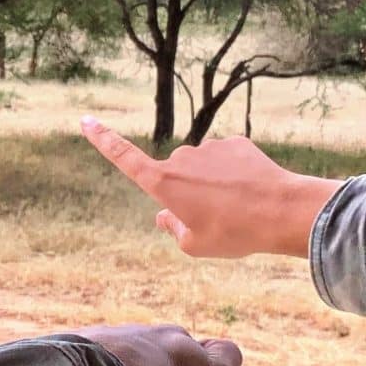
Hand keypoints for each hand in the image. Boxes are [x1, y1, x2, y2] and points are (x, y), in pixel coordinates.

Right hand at [79, 120, 338, 259]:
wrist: (280, 211)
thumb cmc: (234, 233)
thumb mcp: (195, 245)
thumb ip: (172, 229)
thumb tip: (163, 215)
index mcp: (163, 183)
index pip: (123, 157)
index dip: (103, 139)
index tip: (86, 120)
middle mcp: (180, 158)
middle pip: (174, 177)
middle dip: (186, 194)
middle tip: (213, 220)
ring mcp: (208, 147)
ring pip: (202, 169)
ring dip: (212, 185)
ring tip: (237, 208)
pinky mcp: (234, 142)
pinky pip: (225, 160)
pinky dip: (233, 175)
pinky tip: (250, 191)